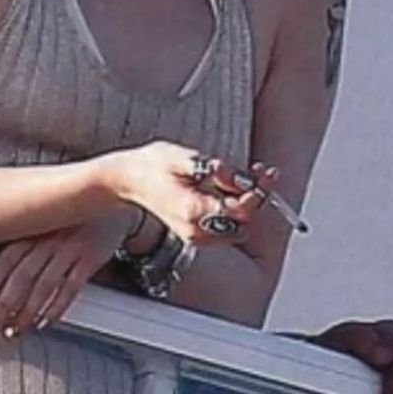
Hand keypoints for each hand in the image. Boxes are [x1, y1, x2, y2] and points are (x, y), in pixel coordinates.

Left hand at [0, 206, 136, 336]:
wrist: (114, 196)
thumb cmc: (75, 215)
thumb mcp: (46, 220)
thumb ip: (26, 242)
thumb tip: (0, 274)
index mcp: (33, 227)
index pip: (5, 259)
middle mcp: (48, 237)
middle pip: (21, 275)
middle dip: (4, 305)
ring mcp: (69, 247)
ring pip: (43, 284)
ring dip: (27, 311)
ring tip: (17, 330)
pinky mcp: (91, 257)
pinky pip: (71, 286)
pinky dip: (57, 306)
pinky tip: (46, 322)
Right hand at [105, 142, 275, 243]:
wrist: (127, 181)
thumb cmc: (151, 166)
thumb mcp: (182, 156)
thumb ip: (214, 167)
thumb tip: (240, 177)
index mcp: (193, 210)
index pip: (240, 210)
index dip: (257, 191)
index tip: (265, 173)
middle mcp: (197, 231)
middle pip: (243, 222)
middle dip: (256, 197)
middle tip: (262, 172)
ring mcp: (196, 237)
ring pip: (239, 228)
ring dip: (247, 205)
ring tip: (247, 178)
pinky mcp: (197, 237)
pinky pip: (228, 229)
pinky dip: (235, 212)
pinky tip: (231, 190)